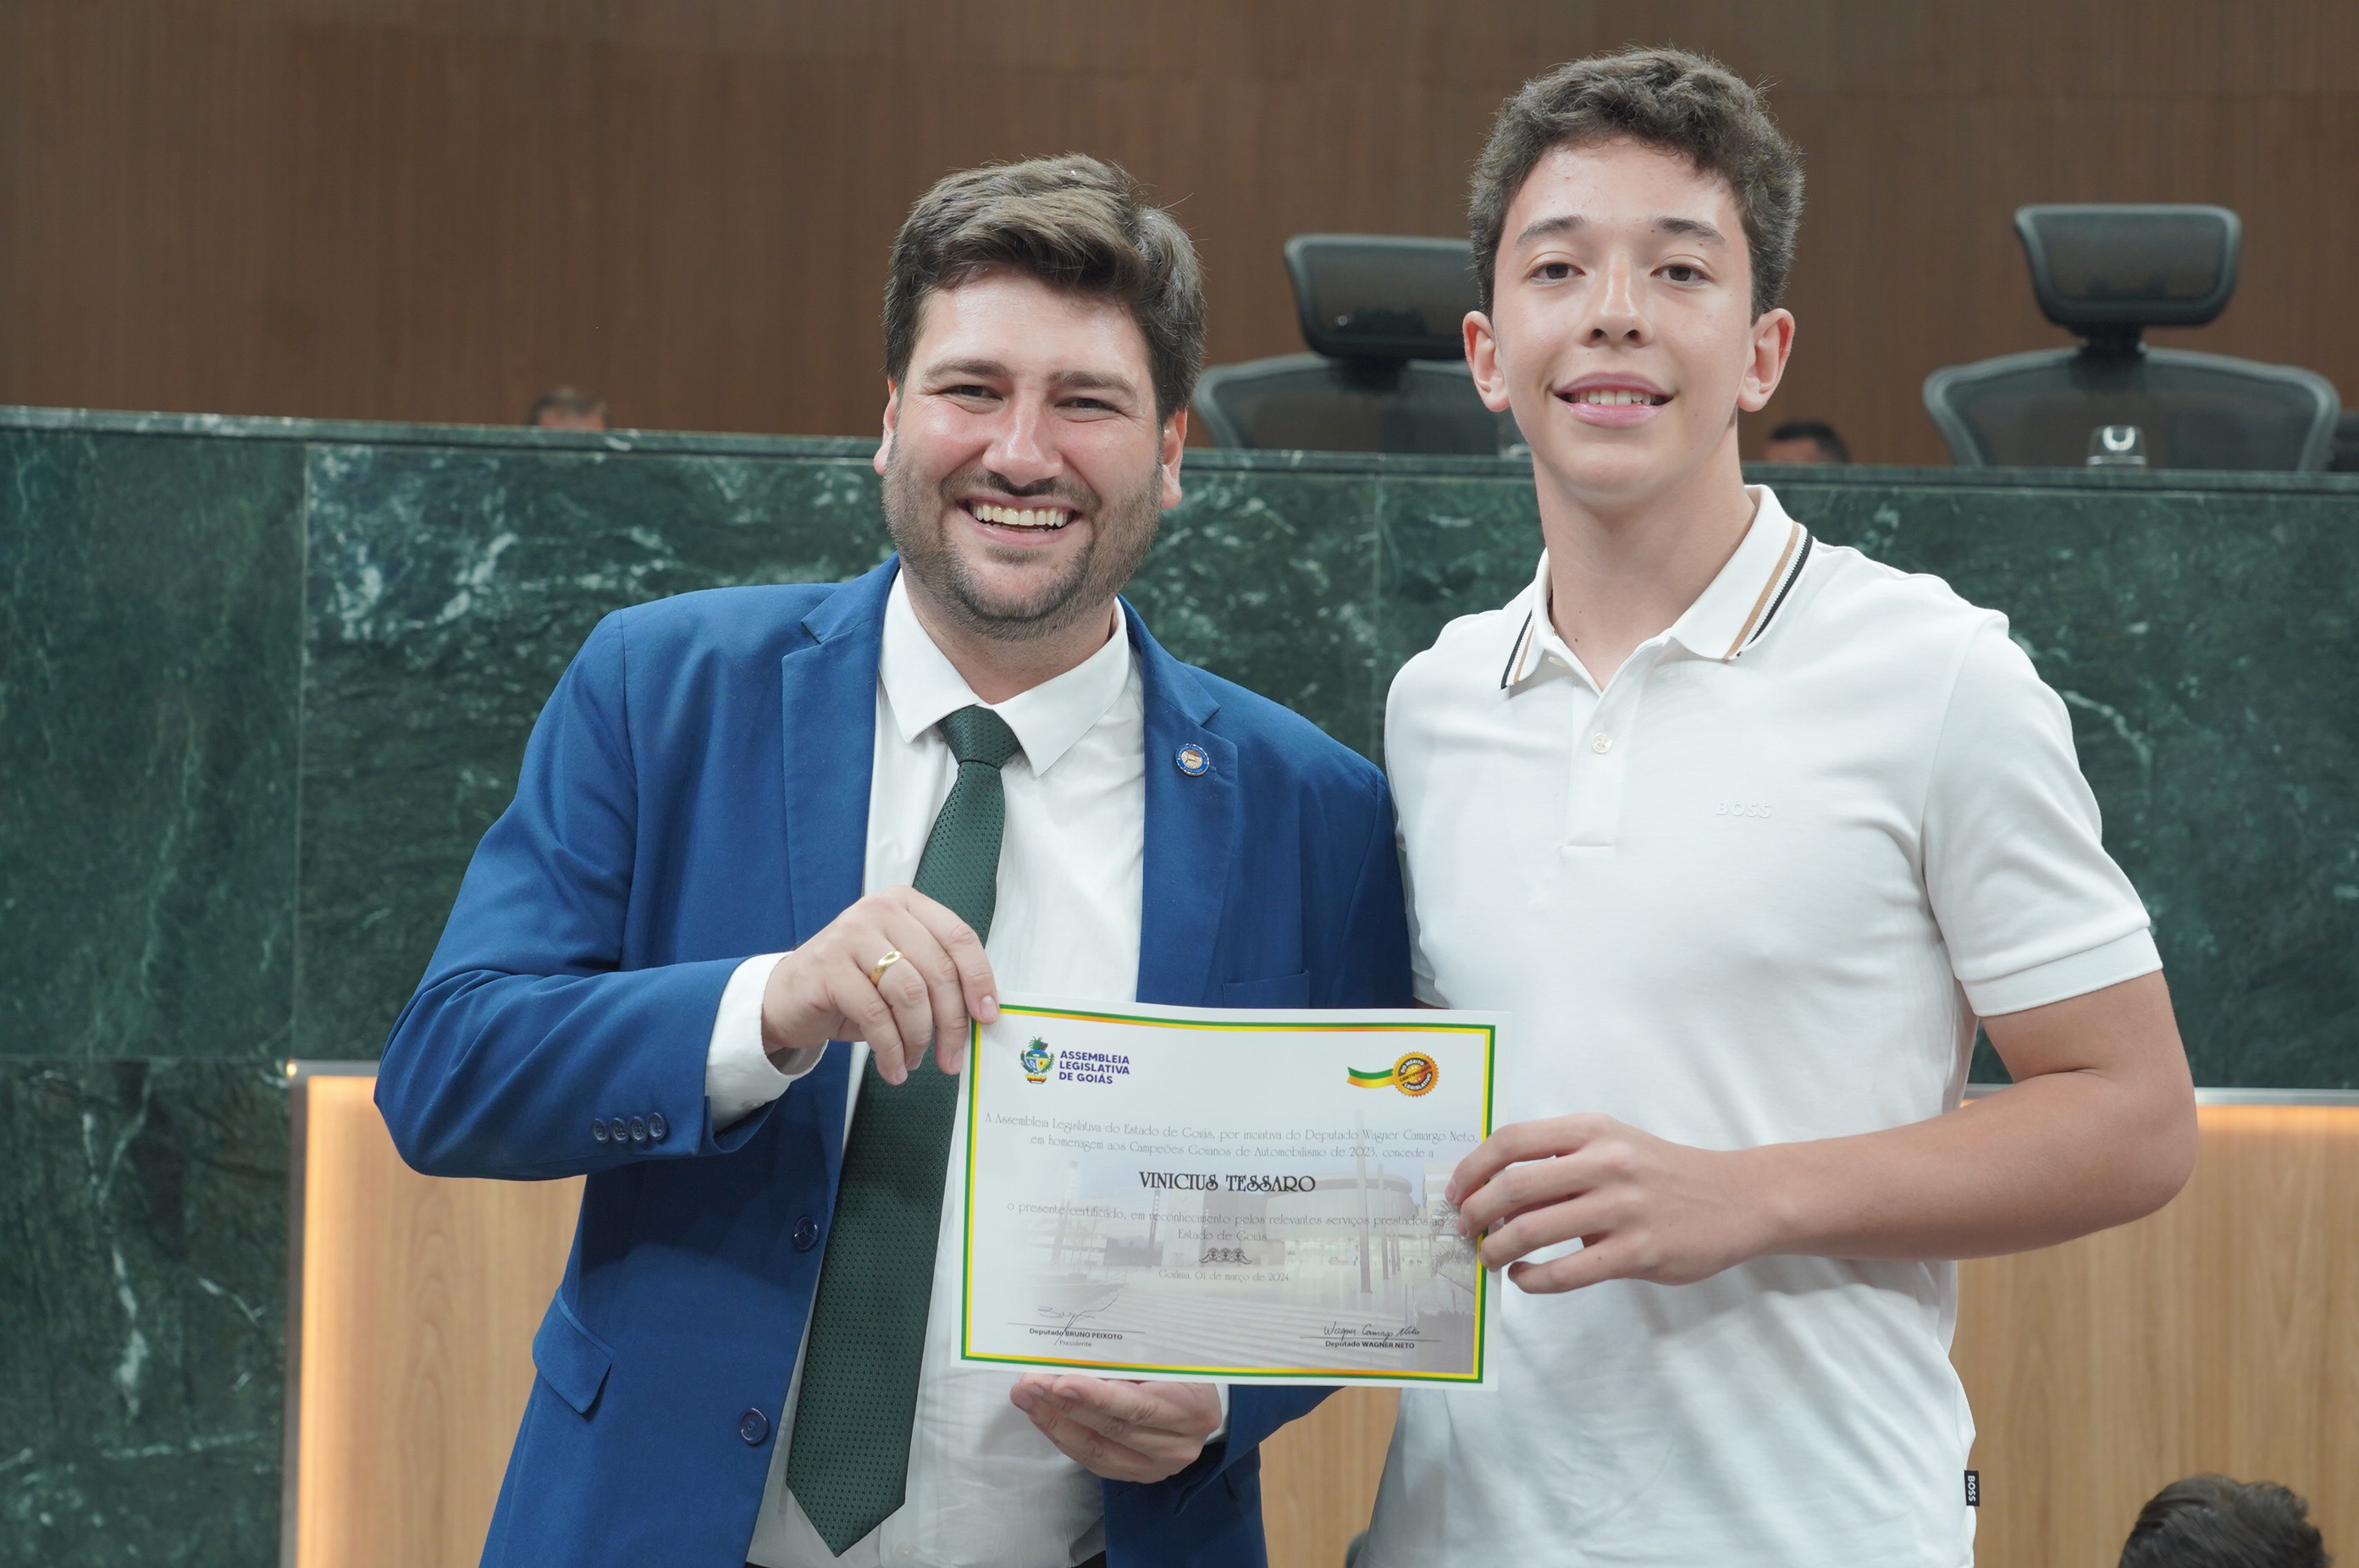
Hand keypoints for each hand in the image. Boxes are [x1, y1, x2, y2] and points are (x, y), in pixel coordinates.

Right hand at [758, 887, 996, 1082]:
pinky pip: (875, 1014)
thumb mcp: (901, 973)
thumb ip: (936, 979)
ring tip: (915, 1061)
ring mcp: (851, 934)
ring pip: (910, 993)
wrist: (788, 997)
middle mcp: (880, 910)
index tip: (987, 1017)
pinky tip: (893, 1067)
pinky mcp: (827, 966)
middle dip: (951, 1023)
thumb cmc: (853, 986)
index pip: (959, 937)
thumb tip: (981, 1015)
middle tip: (951, 1058)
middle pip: (938, 970)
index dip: (979, 980)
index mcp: (907, 904)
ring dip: (919, 1038)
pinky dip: (890, 1049)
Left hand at [1009, 1374, 1220, 1482]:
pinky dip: (1065, 1437)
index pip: (1138, 1406)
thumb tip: (1072, 1353)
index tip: (1060, 1381)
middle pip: (1113, 1429)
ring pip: (1098, 1449)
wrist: (1206, 1400)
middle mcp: (1180, 1444)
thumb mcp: (1165, 1354)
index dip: (1096, 1396)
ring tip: (1028, 1398)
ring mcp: (1160, 1465)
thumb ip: (1126, 1359)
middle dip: (1063, 1405)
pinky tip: (1045, 1417)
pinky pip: (1095, 1460)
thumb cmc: (1182, 1366)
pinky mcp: (1140, 1475)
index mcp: (1194, 1407)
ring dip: (1056, 1422)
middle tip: (1029, 1384)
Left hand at [1447, 1114, 1774, 1293]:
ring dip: (1497, 1250)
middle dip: (1474, 1214)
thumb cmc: (1663, 1173)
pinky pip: (1568, 1272)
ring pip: (1533, 1231)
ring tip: (1488, 1258)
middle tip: (1463, 1231)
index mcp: (1591, 1130)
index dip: (1472, 1168)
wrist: (1738, 1198)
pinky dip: (1533, 1280)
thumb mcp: (1613, 1144)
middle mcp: (1605, 1163)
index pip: (1511, 1141)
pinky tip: (1524, 1279)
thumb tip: (1493, 1189)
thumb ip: (1562, 1159)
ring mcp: (1622, 1208)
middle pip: (1513, 1187)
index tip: (1454, 1193)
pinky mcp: (1639, 1252)